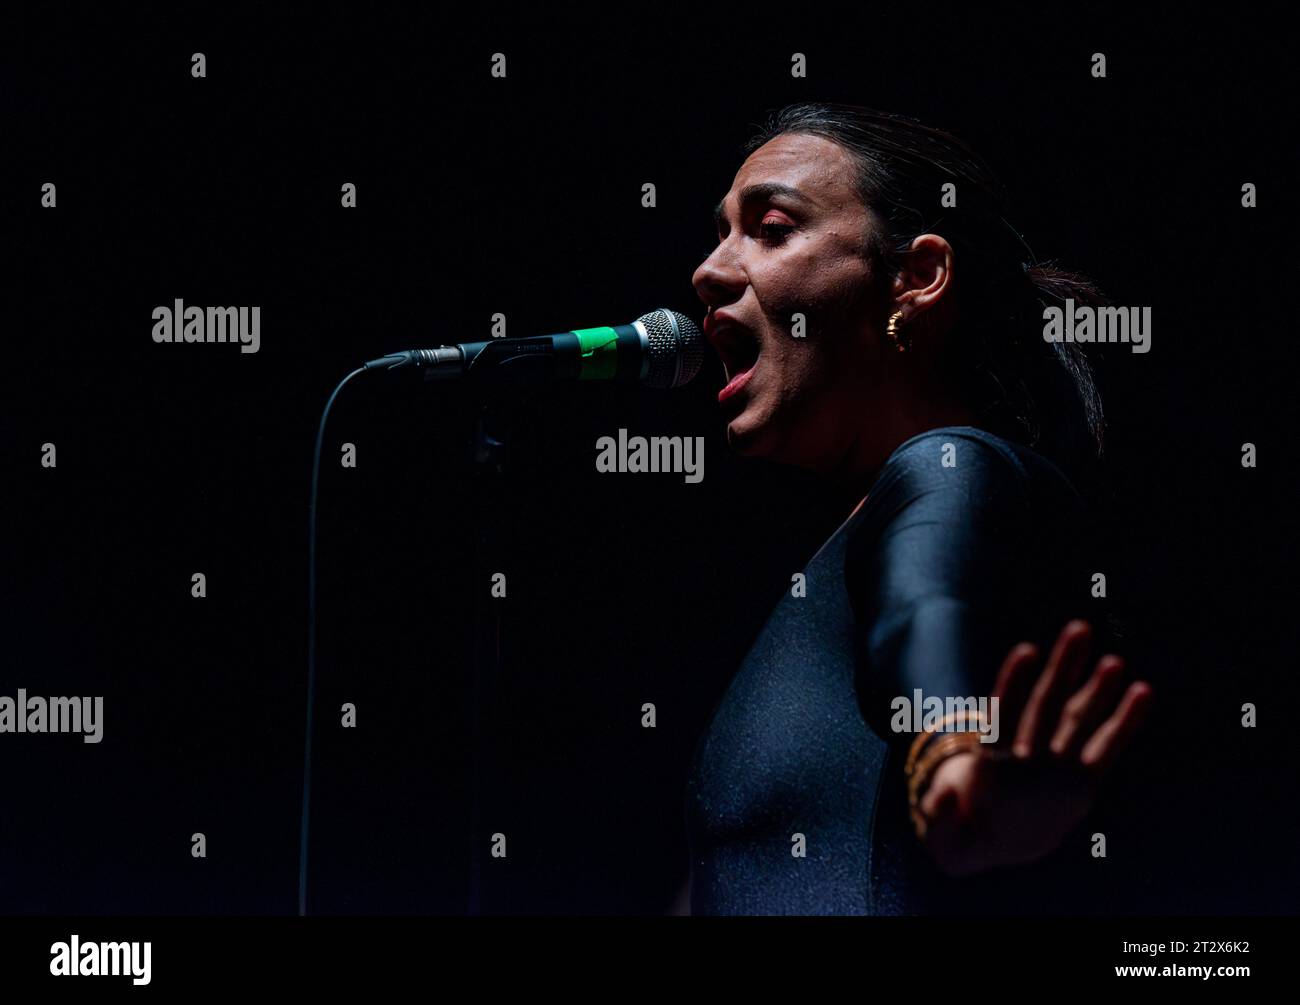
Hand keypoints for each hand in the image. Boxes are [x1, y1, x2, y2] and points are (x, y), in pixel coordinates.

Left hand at [916, 619, 1152, 876]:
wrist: (987, 844)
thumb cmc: (960, 837)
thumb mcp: (944, 839)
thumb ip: (938, 817)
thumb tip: (941, 798)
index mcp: (989, 761)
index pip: (1002, 715)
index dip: (1013, 683)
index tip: (1028, 651)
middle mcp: (1025, 755)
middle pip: (1044, 704)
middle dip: (1062, 669)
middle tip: (1079, 629)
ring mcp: (1054, 766)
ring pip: (1075, 719)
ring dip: (1094, 690)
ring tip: (1113, 660)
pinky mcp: (1080, 785)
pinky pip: (1105, 750)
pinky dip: (1123, 724)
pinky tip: (1142, 692)